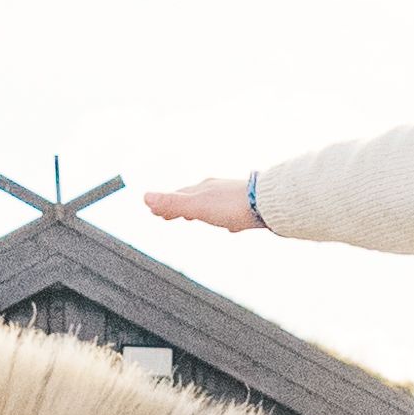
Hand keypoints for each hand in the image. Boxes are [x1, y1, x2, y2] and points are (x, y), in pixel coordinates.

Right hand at [136, 174, 267, 235]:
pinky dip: (225, 218)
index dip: (164, 205)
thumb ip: (172, 203)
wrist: (268, 204)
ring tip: (196, 217)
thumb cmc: (232, 205)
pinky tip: (231, 225)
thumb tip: (145, 197)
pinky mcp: (249, 207)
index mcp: (202, 189)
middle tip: (169, 214)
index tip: (154, 211)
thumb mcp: (197, 206)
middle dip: (180, 206)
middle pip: (193, 198)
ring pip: (212, 204)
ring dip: (201, 211)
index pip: (177, 196)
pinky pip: (232, 213)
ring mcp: (233, 197)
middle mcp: (216, 189)